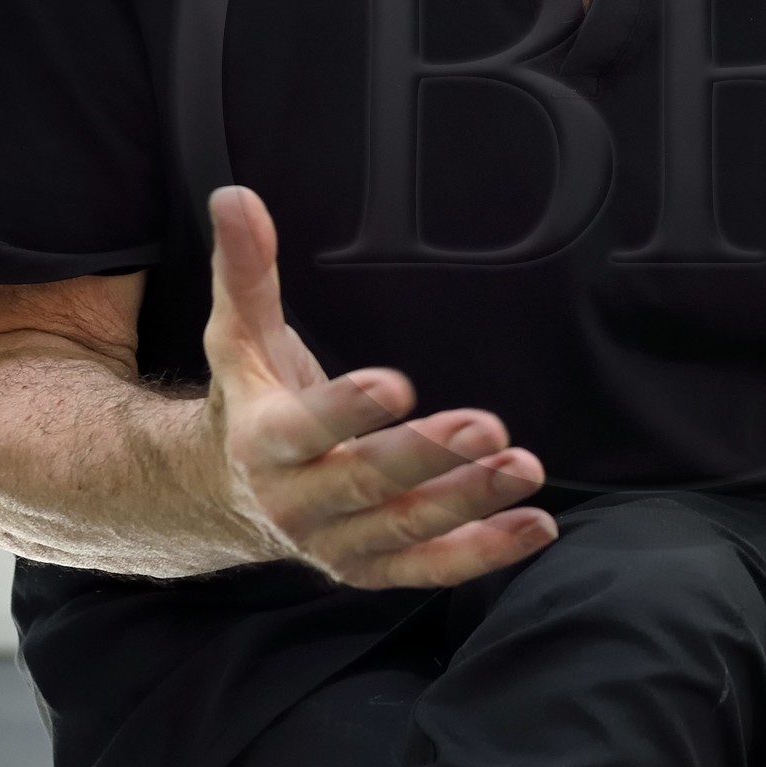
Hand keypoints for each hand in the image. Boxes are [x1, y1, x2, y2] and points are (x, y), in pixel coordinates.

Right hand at [201, 185, 555, 586]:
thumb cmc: (253, 398)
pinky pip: (429, 569)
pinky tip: (535, 526)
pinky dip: (484, 553)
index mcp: (262, 442)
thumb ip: (244, 271)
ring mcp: (336, 544)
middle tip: (486, 425)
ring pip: (404, 530)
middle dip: (426, 456)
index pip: (305, 429)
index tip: (397, 384)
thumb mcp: (239, 336)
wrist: (229, 494)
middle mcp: (295, 503)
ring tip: (525, 468)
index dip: (348, 411)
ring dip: (468, 501)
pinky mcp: (371, 570)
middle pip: (364, 484)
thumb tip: (234, 196)